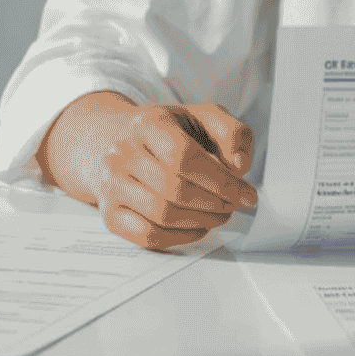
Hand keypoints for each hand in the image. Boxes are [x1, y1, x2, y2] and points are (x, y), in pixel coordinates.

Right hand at [37, 91, 255, 251]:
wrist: (121, 141)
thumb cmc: (170, 132)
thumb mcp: (205, 117)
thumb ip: (233, 133)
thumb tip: (239, 165)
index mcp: (148, 123)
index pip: (184, 157)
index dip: (220, 180)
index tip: (245, 193)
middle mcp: (122, 153)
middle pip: (174, 189)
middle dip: (214, 203)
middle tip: (233, 206)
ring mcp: (111, 185)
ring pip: (161, 214)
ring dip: (200, 221)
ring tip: (220, 215)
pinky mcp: (109, 213)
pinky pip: (146, 235)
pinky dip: (179, 238)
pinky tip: (197, 228)